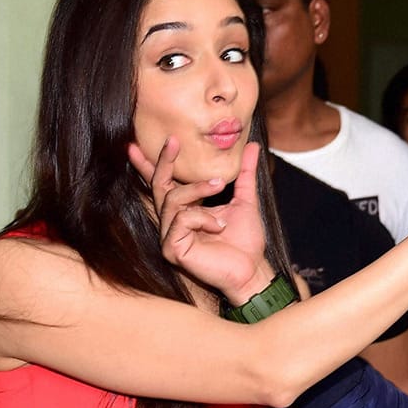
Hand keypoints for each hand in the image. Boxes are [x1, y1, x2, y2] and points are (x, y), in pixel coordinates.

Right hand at [128, 137, 272, 303]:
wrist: (252, 268)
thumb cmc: (245, 241)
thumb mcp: (245, 200)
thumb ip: (245, 174)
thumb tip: (251, 146)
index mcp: (187, 210)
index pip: (166, 183)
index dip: (155, 163)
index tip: (157, 139)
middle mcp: (173, 221)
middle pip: (160, 186)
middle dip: (165, 162)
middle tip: (173, 141)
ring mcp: (170, 235)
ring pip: (173, 199)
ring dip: (198, 190)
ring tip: (219, 188)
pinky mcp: (172, 249)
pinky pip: (182, 220)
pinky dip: (204, 218)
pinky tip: (219, 227)